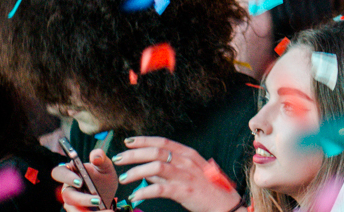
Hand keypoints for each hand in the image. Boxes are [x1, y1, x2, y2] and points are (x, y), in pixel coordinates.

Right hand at [51, 149, 117, 210]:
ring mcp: (71, 202)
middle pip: (67, 195)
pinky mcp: (77, 211)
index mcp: (71, 173)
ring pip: (74, 208)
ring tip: (104, 209)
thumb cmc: (103, 177)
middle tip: (97, 200)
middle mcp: (68, 188)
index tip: (80, 181)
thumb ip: (101, 158)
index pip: (59, 172)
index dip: (66, 177)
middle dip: (81, 199)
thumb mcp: (105, 167)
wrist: (109, 195)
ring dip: (88, 210)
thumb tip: (95, 157)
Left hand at [112, 136, 242, 211]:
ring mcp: (186, 176)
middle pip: (156, 152)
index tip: (128, 142)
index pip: (163, 142)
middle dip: (134, 154)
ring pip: (155, 168)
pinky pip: (160, 189)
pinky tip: (136, 195)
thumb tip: (149, 173)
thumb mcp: (191, 174)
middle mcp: (186, 161)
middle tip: (118, 159)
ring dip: (136, 172)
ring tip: (124, 178)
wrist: (225, 204)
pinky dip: (145, 191)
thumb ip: (170, 171)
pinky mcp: (184, 191)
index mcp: (188, 154)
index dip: (144, 140)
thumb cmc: (208, 189)